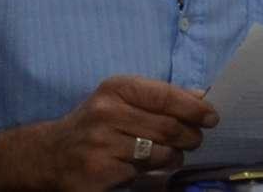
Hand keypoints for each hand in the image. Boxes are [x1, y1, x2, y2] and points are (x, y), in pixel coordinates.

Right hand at [45, 75, 218, 190]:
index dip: (193, 108)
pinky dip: (151, 172)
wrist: (52, 155)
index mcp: (115, 89)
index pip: (164, 96)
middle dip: (191, 136)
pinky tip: (145, 167)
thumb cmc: (95, 123)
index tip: (211, 116)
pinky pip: (142, 174)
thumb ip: (158, 97)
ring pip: (160, 153)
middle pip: (168, 127)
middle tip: (195, 139)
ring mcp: (102, 145)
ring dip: (174, 157)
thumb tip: (200, 97)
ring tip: (172, 155)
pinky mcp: (101, 173)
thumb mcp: (119, 100)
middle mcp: (106, 113)